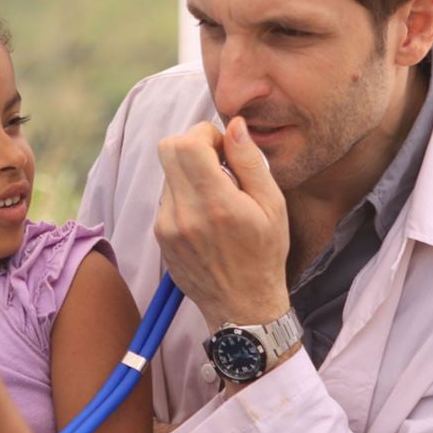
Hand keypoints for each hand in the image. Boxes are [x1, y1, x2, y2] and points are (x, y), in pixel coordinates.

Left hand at [154, 117, 290, 328]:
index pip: (187, 143)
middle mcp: (184, 213)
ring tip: (217, 196)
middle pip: (167, 149)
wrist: (242, 308)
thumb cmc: (265, 255)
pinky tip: (206, 215)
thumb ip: (249, 161)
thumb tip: (233, 125)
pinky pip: (166, 197)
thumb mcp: (272, 206)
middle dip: (192, 145)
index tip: (225, 149)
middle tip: (218, 163)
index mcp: (215, 203)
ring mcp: (167, 226)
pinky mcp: (160, 236)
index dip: (206, 135)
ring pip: (167, 173)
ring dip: (189, 172)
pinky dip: (184, 195)